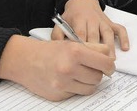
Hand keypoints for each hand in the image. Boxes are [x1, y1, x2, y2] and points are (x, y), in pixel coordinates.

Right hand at [0, 35, 115, 100]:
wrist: (26, 60)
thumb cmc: (51, 50)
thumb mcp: (73, 42)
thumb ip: (94, 48)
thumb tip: (110, 58)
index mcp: (75, 52)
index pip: (105, 63)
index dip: (110, 66)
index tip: (109, 66)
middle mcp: (69, 68)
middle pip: (98, 77)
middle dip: (98, 73)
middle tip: (93, 69)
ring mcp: (62, 84)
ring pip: (90, 88)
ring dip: (89, 82)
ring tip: (82, 74)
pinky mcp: (58, 95)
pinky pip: (76, 94)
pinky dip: (76, 88)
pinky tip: (69, 80)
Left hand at [52, 0, 128, 55]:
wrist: (81, 1)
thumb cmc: (71, 16)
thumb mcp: (60, 23)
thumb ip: (57, 36)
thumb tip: (59, 49)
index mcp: (79, 20)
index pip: (81, 34)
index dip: (83, 47)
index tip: (82, 60)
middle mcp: (92, 20)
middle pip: (95, 36)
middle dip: (96, 51)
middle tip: (96, 66)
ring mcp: (103, 21)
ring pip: (108, 34)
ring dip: (110, 47)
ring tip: (111, 61)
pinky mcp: (110, 22)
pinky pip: (119, 29)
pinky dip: (124, 37)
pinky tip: (125, 48)